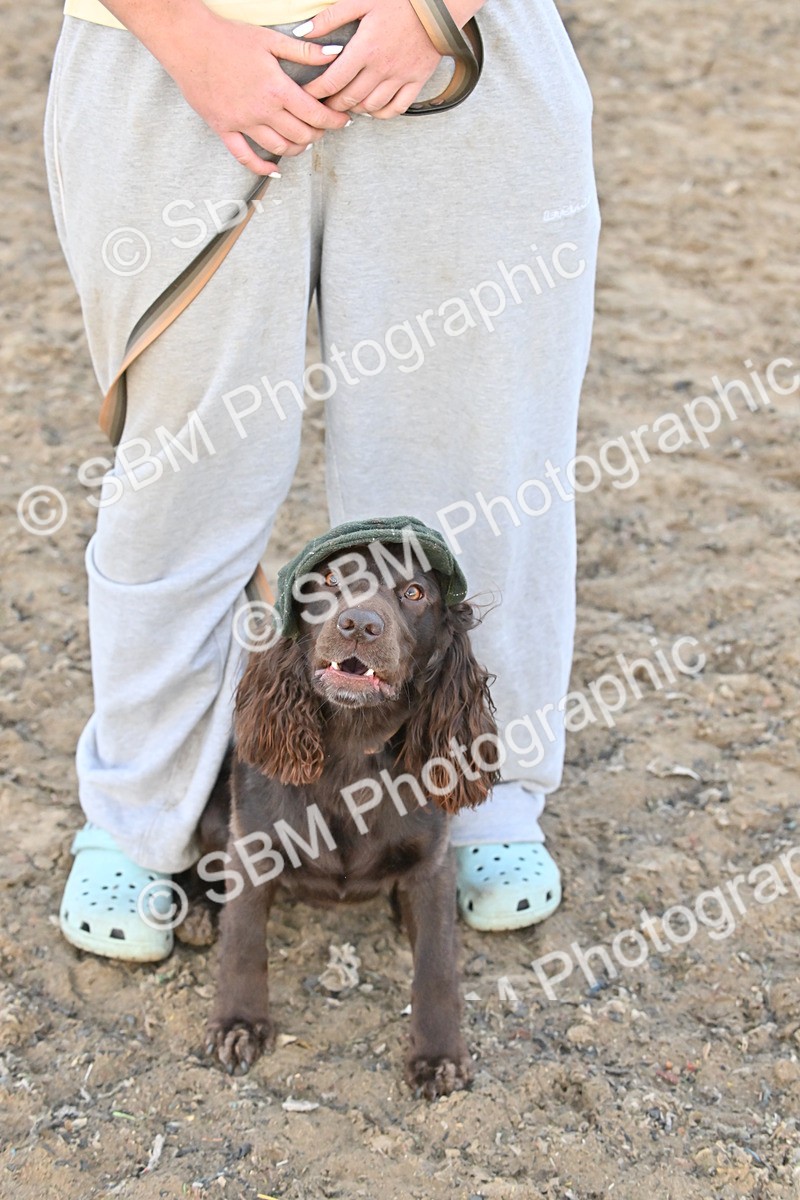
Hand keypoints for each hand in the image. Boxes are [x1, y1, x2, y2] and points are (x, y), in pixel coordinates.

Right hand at [156, 10, 351, 173]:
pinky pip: (244, 156)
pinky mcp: (223, 128)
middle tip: (323, 129)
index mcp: (277, 89)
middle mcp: (262, 110)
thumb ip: (304, 52)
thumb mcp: (270, 39)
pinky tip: (274, 170)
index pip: (315, 114)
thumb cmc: (229, 36)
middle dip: (318, 135)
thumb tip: (334, 56)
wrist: (189, 41)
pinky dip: (261, 167)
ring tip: (303, 142)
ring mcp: (242, 123)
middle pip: (300, 135)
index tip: (343, 121)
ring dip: (296, 149)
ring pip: (278, 149)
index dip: (333, 121)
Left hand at [298, 0, 443, 117]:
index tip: (307, 95)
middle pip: (349, 99)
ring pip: (371, 107)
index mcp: (365, 48)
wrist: (437, 4)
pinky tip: (372, 107)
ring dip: (355, 109)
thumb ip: (330, 18)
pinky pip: (396, 109)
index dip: (316, 92)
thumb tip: (302, 32)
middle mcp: (382, 68)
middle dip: (332, 104)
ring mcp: (400, 77)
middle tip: (323, 103)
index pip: (333, 81)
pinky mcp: (416, 81)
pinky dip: (381, 113)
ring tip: (346, 104)